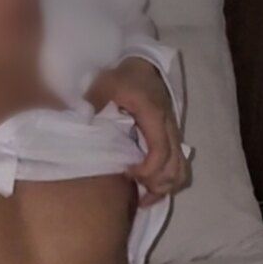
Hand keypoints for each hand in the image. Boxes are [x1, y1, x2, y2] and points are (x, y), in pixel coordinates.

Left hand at [87, 57, 188, 207]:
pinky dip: (168, 181)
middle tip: (133, 190)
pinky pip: (179, 166)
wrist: (143, 66)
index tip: (126, 173)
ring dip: (164, 187)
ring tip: (143, 197)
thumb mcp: (106, 83)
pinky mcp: (172, 139)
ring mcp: (173, 135)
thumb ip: (94, 101)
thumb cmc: (124, 77)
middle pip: (174, 168)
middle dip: (155, 185)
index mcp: (154, 116)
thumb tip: (82, 121)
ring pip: (180, 170)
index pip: (160, 152)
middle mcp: (169, 128)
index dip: (146, 170)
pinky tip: (149, 189)